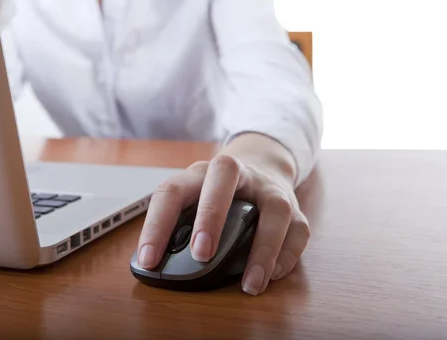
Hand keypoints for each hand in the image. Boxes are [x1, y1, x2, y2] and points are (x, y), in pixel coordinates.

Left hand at [135, 153, 309, 295]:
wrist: (263, 164)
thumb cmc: (217, 192)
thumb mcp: (194, 199)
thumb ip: (179, 226)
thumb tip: (159, 266)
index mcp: (200, 173)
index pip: (172, 190)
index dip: (157, 225)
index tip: (149, 259)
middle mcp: (236, 172)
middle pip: (224, 176)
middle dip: (211, 215)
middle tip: (201, 254)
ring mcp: (267, 187)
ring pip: (274, 209)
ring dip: (263, 248)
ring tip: (250, 284)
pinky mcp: (293, 204)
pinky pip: (298, 229)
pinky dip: (287, 255)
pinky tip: (272, 275)